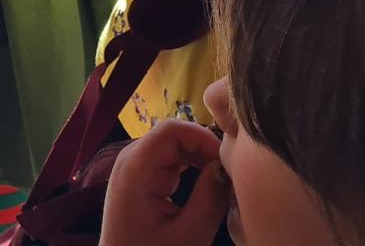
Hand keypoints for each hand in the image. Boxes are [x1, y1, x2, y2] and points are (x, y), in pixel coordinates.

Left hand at [102, 121, 229, 245]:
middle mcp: (131, 160)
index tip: (228, 159)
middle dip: (205, 148)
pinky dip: (193, 167)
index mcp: (135, 168)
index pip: (170, 129)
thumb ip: (210, 197)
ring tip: (226, 179)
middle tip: (233, 172)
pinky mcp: (143, 177)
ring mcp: (135, 167)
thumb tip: (227, 166)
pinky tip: (211, 183)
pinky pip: (171, 160)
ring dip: (201, 157)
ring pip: (174, 146)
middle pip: (173, 135)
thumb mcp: (189, 234)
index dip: (202, 136)